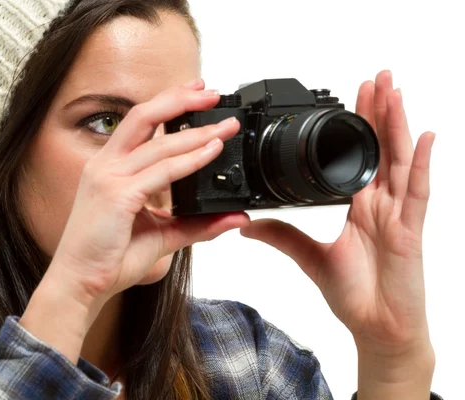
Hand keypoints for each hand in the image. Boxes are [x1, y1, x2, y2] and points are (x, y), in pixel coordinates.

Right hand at [53, 79, 249, 302]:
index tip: (196, 93)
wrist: (79, 283)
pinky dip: (190, 160)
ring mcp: (108, 178)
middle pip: (143, 116)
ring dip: (196, 132)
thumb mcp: (160, 235)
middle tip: (211, 92)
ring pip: (158, 143)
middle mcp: (106, 166)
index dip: (168, 104)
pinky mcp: (116, 195)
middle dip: (180, 99)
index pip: (140, 124)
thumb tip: (232, 218)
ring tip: (226, 127)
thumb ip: (196, 224)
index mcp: (110, 168)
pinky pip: (161, 172)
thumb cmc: (109, 257)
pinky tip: (212, 152)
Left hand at [239, 70, 435, 356]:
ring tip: (394, 90)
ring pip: (399, 160)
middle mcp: (381, 204)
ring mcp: (398, 214)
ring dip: (398, 124)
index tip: (350, 98)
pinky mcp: (410, 230)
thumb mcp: (309, 257)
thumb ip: (282, 236)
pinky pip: (419, 192)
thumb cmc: (354, 293)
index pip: (358, 155)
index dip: (357, 126)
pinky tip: (426, 136)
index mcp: (360, 206)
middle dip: (379, 112)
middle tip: (376, 78)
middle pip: (381, 148)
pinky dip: (422, 164)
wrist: (376, 327)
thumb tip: (248, 223)